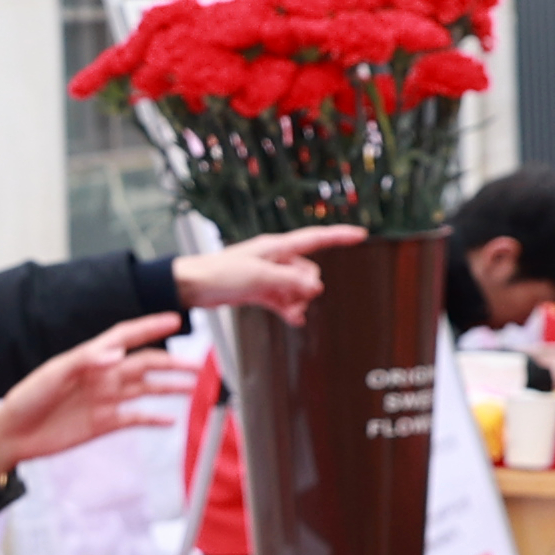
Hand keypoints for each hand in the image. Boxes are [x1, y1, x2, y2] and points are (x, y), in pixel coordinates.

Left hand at [0, 311, 188, 473]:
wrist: (14, 434)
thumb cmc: (27, 399)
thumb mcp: (54, 375)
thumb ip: (85, 361)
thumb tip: (116, 353)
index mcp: (90, 358)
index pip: (126, 337)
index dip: (150, 327)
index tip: (174, 320)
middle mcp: (102, 376)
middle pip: (144, 364)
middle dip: (171, 363)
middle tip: (197, 365)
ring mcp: (105, 400)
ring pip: (145, 389)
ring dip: (169, 388)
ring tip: (193, 387)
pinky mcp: (104, 423)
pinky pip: (135, 418)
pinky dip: (154, 418)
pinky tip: (170, 420)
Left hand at [172, 226, 366, 313]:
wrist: (193, 286)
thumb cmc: (220, 273)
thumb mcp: (259, 277)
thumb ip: (290, 282)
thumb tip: (317, 287)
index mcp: (278, 247)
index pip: (316, 238)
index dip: (340, 236)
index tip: (362, 235)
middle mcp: (276, 259)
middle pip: (309, 272)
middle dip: (308, 287)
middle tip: (294, 297)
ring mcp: (269, 276)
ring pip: (298, 288)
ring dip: (298, 301)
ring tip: (289, 310)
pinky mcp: (261, 291)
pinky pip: (285, 300)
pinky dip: (290, 309)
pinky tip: (293, 319)